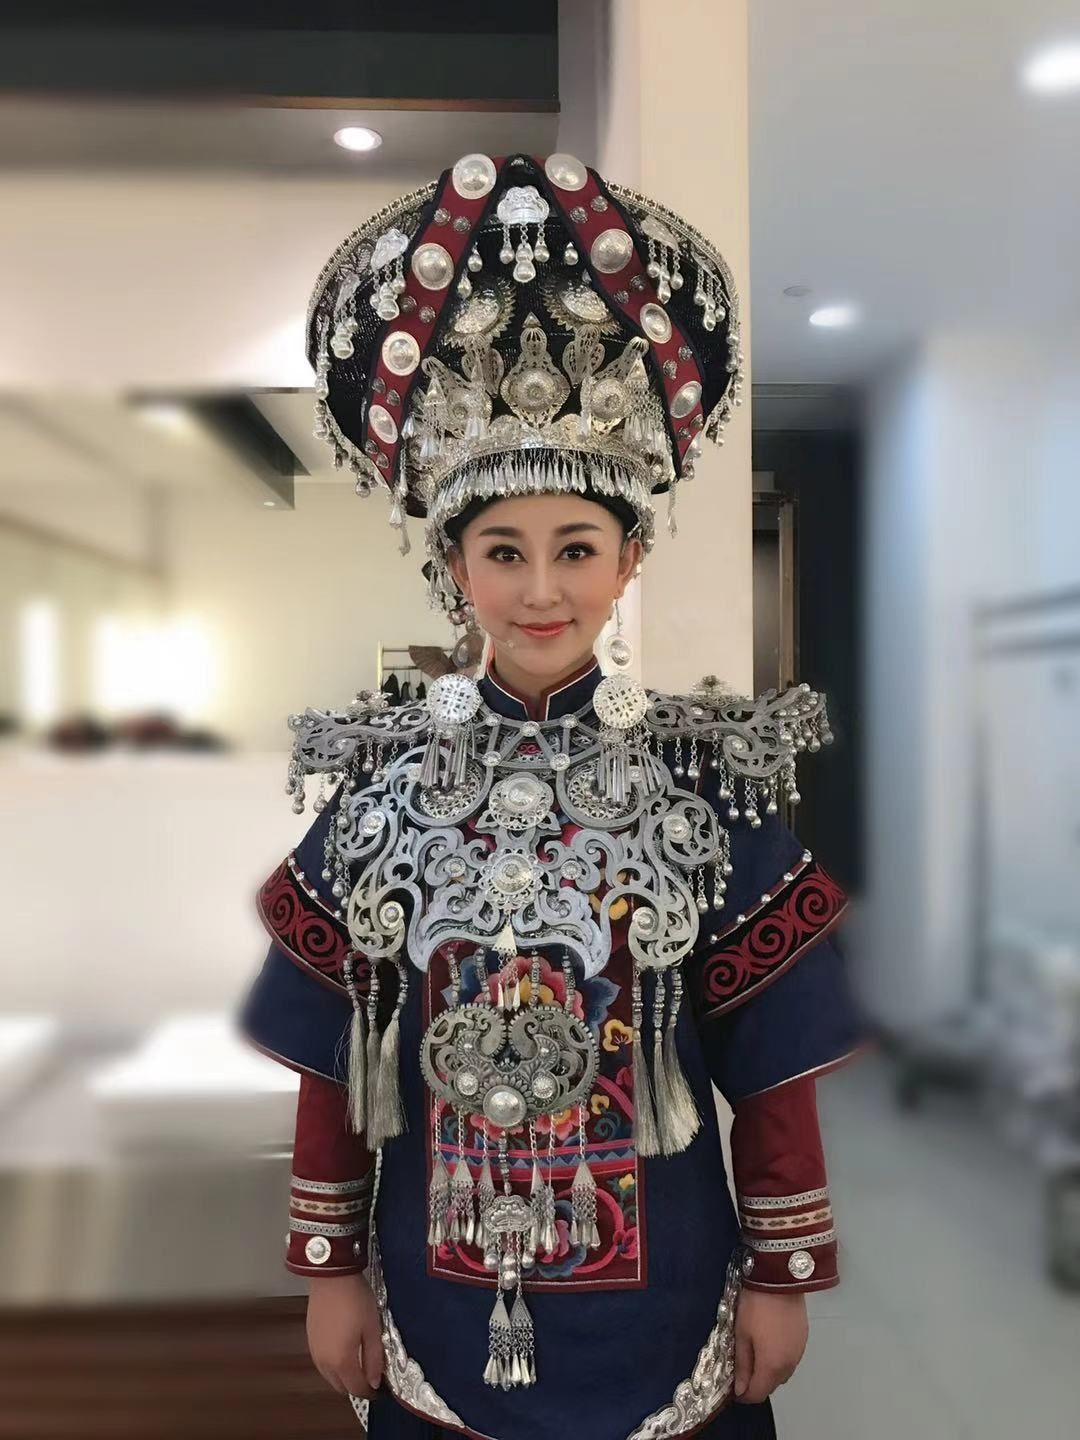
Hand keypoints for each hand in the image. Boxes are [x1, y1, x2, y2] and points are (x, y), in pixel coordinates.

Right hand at [306, 1272, 384, 1398]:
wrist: (331, 1278)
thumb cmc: (355, 1301)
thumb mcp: (373, 1328)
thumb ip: (374, 1358)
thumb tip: (375, 1381)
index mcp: (342, 1361)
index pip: (357, 1389)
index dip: (370, 1392)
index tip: (381, 1389)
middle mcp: (324, 1362)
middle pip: (341, 1387)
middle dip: (356, 1386)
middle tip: (371, 1376)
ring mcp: (314, 1352)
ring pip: (330, 1377)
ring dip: (344, 1377)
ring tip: (359, 1364)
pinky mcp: (310, 1340)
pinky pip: (323, 1364)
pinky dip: (334, 1365)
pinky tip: (344, 1352)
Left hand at [733, 1288, 807, 1403]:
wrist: (780, 1281)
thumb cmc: (756, 1307)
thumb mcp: (742, 1335)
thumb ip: (742, 1365)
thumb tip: (740, 1389)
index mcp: (772, 1366)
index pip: (758, 1394)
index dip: (744, 1395)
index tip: (734, 1387)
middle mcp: (789, 1365)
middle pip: (772, 1386)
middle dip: (757, 1383)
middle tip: (742, 1369)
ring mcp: (799, 1353)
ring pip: (782, 1374)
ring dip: (769, 1372)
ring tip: (755, 1355)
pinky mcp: (803, 1341)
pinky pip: (790, 1360)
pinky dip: (779, 1360)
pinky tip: (770, 1345)